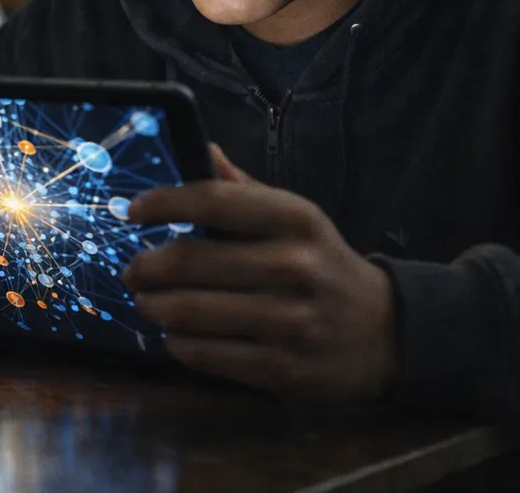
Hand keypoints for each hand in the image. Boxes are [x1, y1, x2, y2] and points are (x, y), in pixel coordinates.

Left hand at [123, 145, 398, 403]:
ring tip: (148, 302)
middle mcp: (295, 267)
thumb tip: (203, 150)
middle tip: (133, 271)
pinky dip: (178, 343)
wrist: (386, 334)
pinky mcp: (283, 369)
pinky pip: (205, 354)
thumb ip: (243, 190)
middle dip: (144, 267)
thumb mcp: (295, 218)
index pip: (212, 201)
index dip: (163, 203)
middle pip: (188, 261)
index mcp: (295, 219)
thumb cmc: (321, 265)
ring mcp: (290, 321)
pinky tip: (176, 333)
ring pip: (188, 312)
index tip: (133, 211)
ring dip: (154, 307)